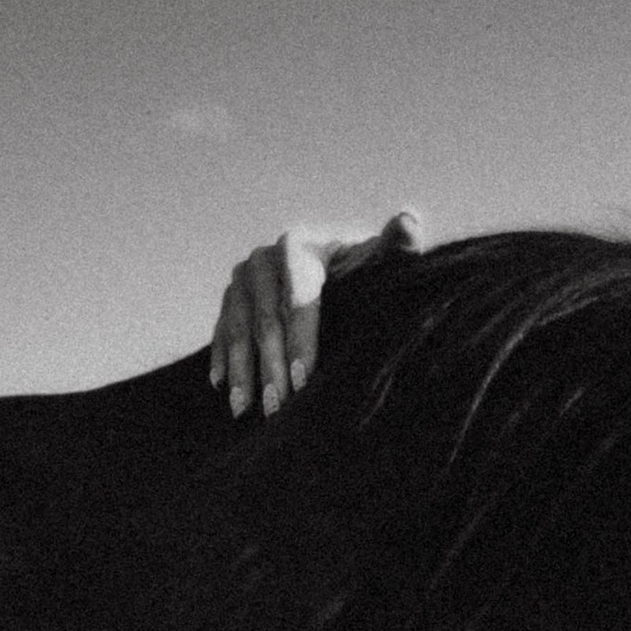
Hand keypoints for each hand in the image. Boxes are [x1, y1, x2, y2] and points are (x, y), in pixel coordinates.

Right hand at [209, 209, 419, 418]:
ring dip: (241, 371)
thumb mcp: (379, 260)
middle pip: (265, 319)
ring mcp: (243, 277)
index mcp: (299, 247)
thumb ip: (395, 247)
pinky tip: (221, 387)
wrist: (340, 268)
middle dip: (270, 367)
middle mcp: (264, 258)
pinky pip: (222, 329)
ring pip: (237, 327)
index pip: (298, 298)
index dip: (300, 340)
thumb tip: (408, 220)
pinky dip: (222, 358)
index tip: (305, 380)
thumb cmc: (366, 271)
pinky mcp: (232, 296)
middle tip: (277, 408)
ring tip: (243, 410)